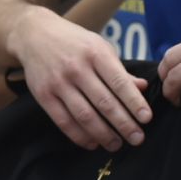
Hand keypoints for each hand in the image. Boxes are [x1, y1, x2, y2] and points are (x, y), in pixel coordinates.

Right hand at [8, 6, 149, 151]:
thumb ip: (119, 70)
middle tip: (137, 139)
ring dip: (103, 134)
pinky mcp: (43, 95)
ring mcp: (58, 82)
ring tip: (117, 145)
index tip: (146, 119)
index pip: (119, 82)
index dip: (134, 103)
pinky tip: (93, 143)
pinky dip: (80, 136)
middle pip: (104, 102)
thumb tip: (142, 88)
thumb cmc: (74, 42)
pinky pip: (64, 121)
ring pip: (85, 115)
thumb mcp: (99, 46)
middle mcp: (77, 68)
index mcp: (95, 53)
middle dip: (124, 124)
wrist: (33, 34)